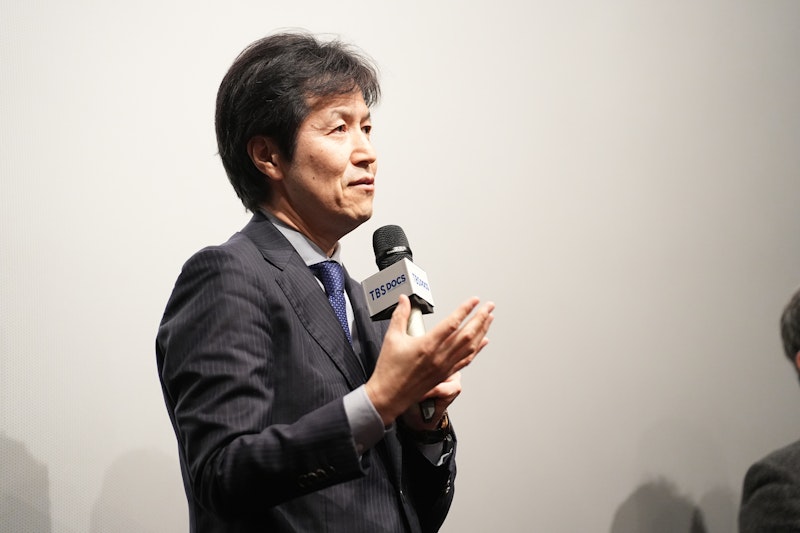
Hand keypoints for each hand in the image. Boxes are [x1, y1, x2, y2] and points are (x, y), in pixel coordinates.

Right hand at [365, 294, 494, 425]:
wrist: (389, 395)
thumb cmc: (389, 369)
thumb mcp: (392, 338)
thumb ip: (400, 315)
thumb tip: (404, 300)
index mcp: (427, 345)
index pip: (452, 323)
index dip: (465, 310)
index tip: (474, 300)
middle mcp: (439, 357)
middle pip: (467, 334)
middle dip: (480, 318)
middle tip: (489, 306)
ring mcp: (444, 367)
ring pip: (470, 347)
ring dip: (482, 331)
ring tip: (489, 319)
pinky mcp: (445, 374)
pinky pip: (466, 360)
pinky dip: (477, 349)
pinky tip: (483, 341)